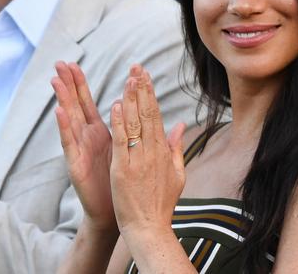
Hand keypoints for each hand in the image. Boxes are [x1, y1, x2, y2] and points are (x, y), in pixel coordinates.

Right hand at [52, 62, 116, 234]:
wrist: (115, 212)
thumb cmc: (121, 181)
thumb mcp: (126, 149)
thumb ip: (129, 127)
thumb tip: (130, 105)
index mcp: (100, 132)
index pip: (88, 102)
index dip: (81, 84)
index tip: (74, 63)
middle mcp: (86, 138)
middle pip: (76, 105)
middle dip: (68, 85)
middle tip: (60, 63)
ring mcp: (80, 150)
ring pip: (70, 120)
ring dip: (63, 99)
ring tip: (56, 80)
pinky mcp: (76, 165)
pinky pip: (70, 143)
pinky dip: (65, 127)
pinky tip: (59, 111)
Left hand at [110, 66, 185, 242]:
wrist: (150, 229)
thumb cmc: (161, 203)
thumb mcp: (177, 174)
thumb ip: (177, 147)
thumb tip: (181, 124)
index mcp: (162, 151)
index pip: (155, 116)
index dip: (149, 94)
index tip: (145, 75)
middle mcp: (152, 152)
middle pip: (146, 114)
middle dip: (141, 89)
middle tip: (137, 67)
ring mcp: (138, 160)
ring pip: (134, 124)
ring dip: (130, 99)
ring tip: (128, 78)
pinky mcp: (123, 170)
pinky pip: (121, 142)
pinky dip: (119, 123)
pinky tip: (115, 106)